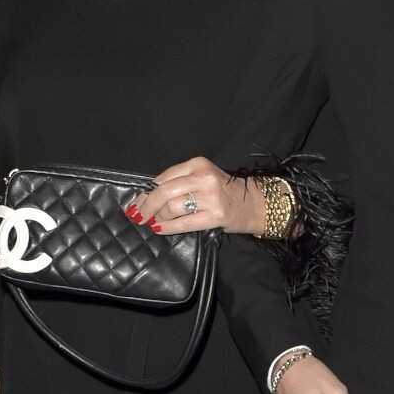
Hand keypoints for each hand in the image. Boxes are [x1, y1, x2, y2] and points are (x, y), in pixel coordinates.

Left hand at [132, 157, 262, 234]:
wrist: (255, 204)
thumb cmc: (225, 192)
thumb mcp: (203, 178)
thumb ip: (179, 183)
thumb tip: (146, 197)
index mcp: (198, 164)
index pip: (164, 177)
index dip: (147, 191)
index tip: (137, 202)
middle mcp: (204, 178)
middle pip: (164, 192)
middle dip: (147, 206)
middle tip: (138, 216)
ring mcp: (211, 197)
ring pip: (172, 207)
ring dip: (158, 217)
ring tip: (154, 222)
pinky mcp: (216, 216)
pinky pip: (184, 222)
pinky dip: (167, 227)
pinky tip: (160, 229)